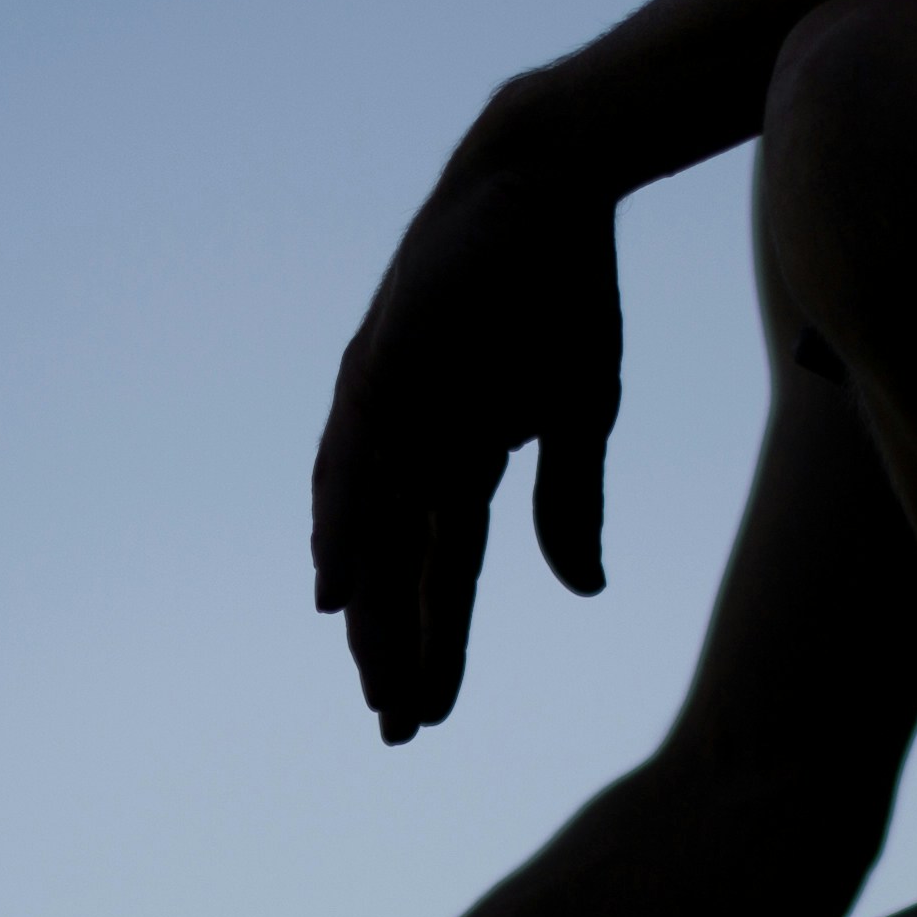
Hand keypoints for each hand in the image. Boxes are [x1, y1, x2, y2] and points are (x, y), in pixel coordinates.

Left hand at [308, 126, 623, 739]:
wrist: (556, 183)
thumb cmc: (565, 291)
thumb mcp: (580, 413)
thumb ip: (569, 503)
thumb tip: (580, 593)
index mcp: (461, 456)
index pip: (445, 572)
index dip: (439, 643)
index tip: (434, 717)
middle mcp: (412, 443)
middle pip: (397, 568)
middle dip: (395, 649)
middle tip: (395, 732)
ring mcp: (389, 407)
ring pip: (370, 530)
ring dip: (369, 608)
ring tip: (371, 681)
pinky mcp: (381, 366)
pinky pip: (354, 461)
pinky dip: (344, 524)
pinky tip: (336, 583)